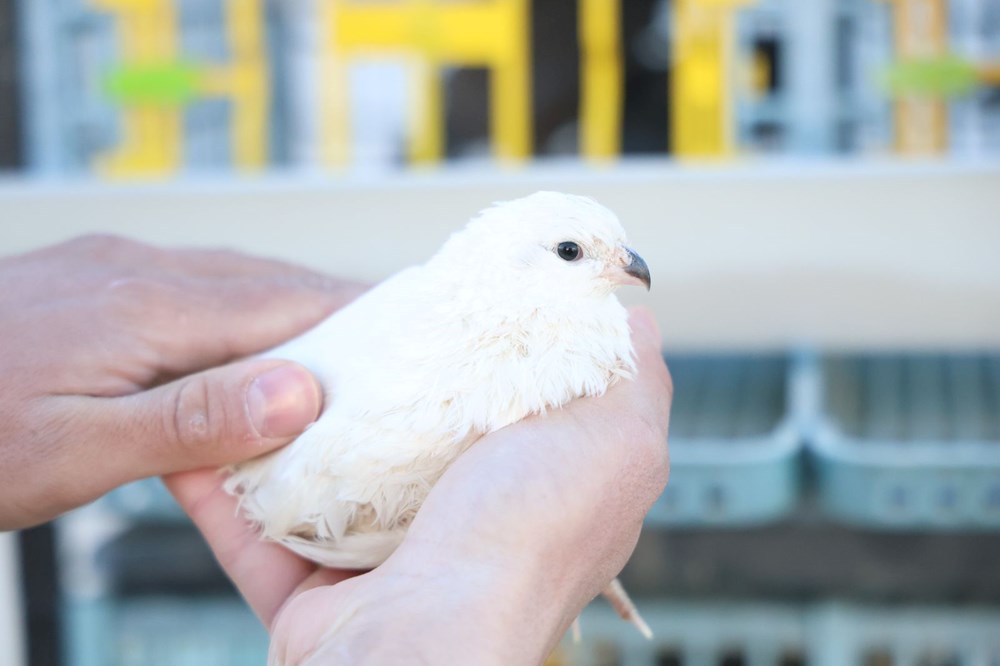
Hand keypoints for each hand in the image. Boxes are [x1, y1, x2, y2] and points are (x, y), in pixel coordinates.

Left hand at [0, 235, 363, 529]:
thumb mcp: (72, 452)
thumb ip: (188, 422)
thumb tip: (298, 393)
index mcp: (146, 312)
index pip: (284, 303)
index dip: (353, 316)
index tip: (407, 330)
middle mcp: (133, 270)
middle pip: (263, 281)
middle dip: (330, 306)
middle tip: (386, 336)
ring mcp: (103, 264)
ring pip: (224, 275)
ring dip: (283, 302)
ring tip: (330, 337)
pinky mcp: (81, 274)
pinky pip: (182, 278)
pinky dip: (231, 303)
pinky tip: (234, 334)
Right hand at [166, 308, 671, 664]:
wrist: (420, 650)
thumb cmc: (522, 543)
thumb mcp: (614, 443)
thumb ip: (632, 383)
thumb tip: (633, 320)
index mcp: (528, 494)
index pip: (498, 408)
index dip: (473, 355)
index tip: (435, 301)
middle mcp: (459, 531)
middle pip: (405, 438)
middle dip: (370, 384)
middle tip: (336, 323)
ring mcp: (381, 565)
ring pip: (324, 478)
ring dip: (288, 425)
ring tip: (261, 361)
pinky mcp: (311, 593)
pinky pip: (254, 527)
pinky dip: (222, 484)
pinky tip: (201, 433)